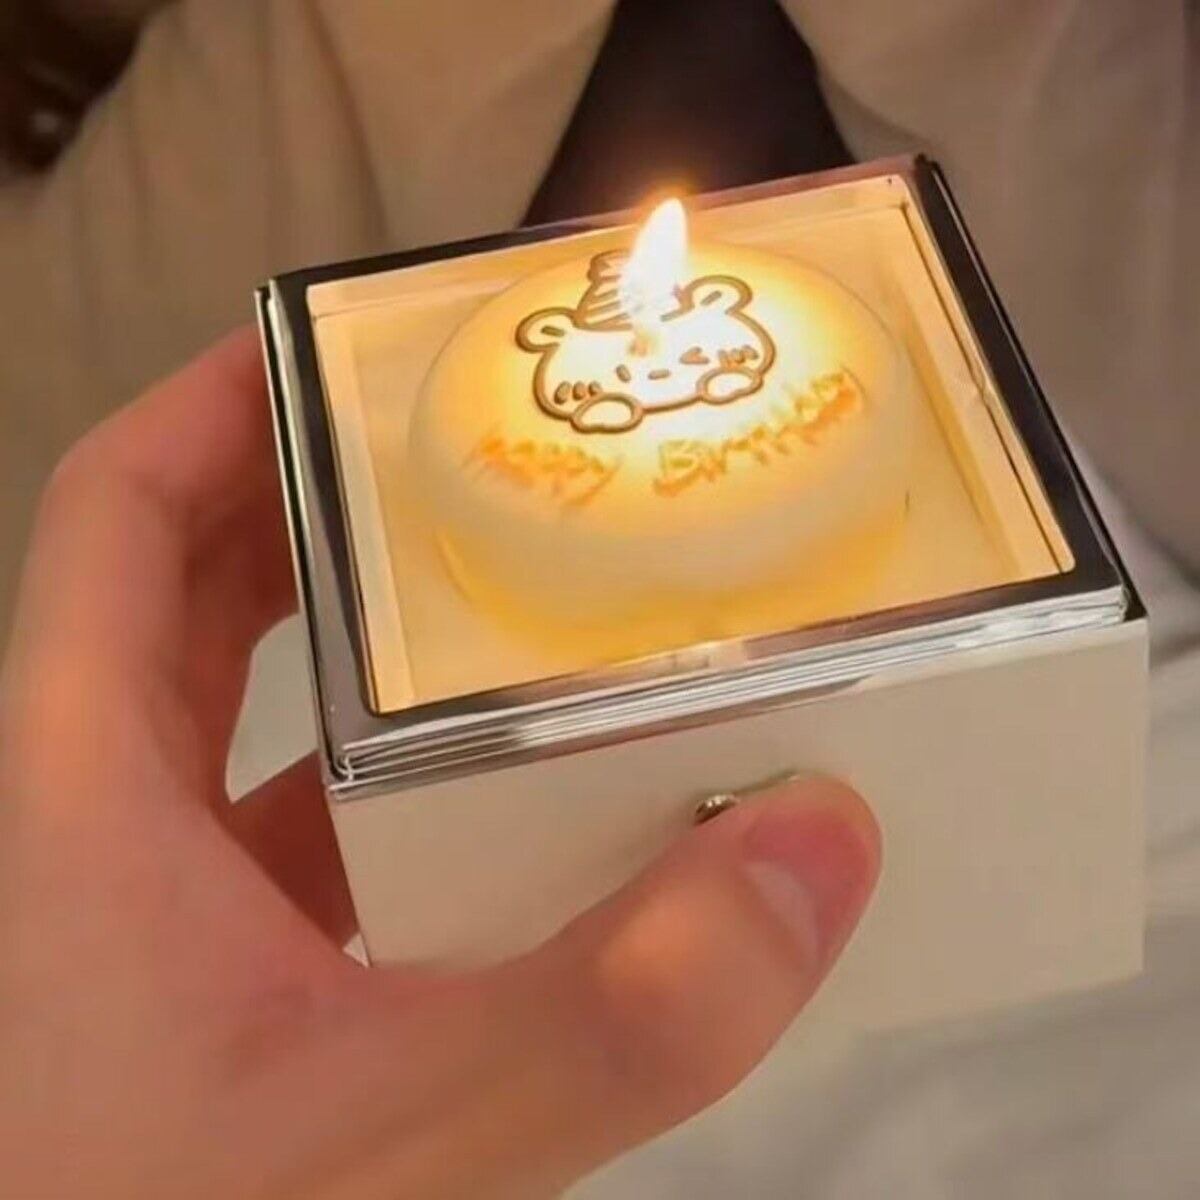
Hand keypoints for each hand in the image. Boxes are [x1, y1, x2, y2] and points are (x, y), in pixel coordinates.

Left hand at [0, 331, 879, 1198]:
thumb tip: (814, 849)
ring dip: (399, 674)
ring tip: (546, 624)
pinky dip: (419, 815)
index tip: (346, 341)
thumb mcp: (390, 1148)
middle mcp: (98, 837)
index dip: (222, 400)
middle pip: (204, 601)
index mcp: (75, 802)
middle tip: (492, 464)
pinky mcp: (223, 1004)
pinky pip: (322, 857)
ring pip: (274, 739)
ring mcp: (158, 925)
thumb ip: (610, 1010)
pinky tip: (535, 828)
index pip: (122, 519)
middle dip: (339, 514)